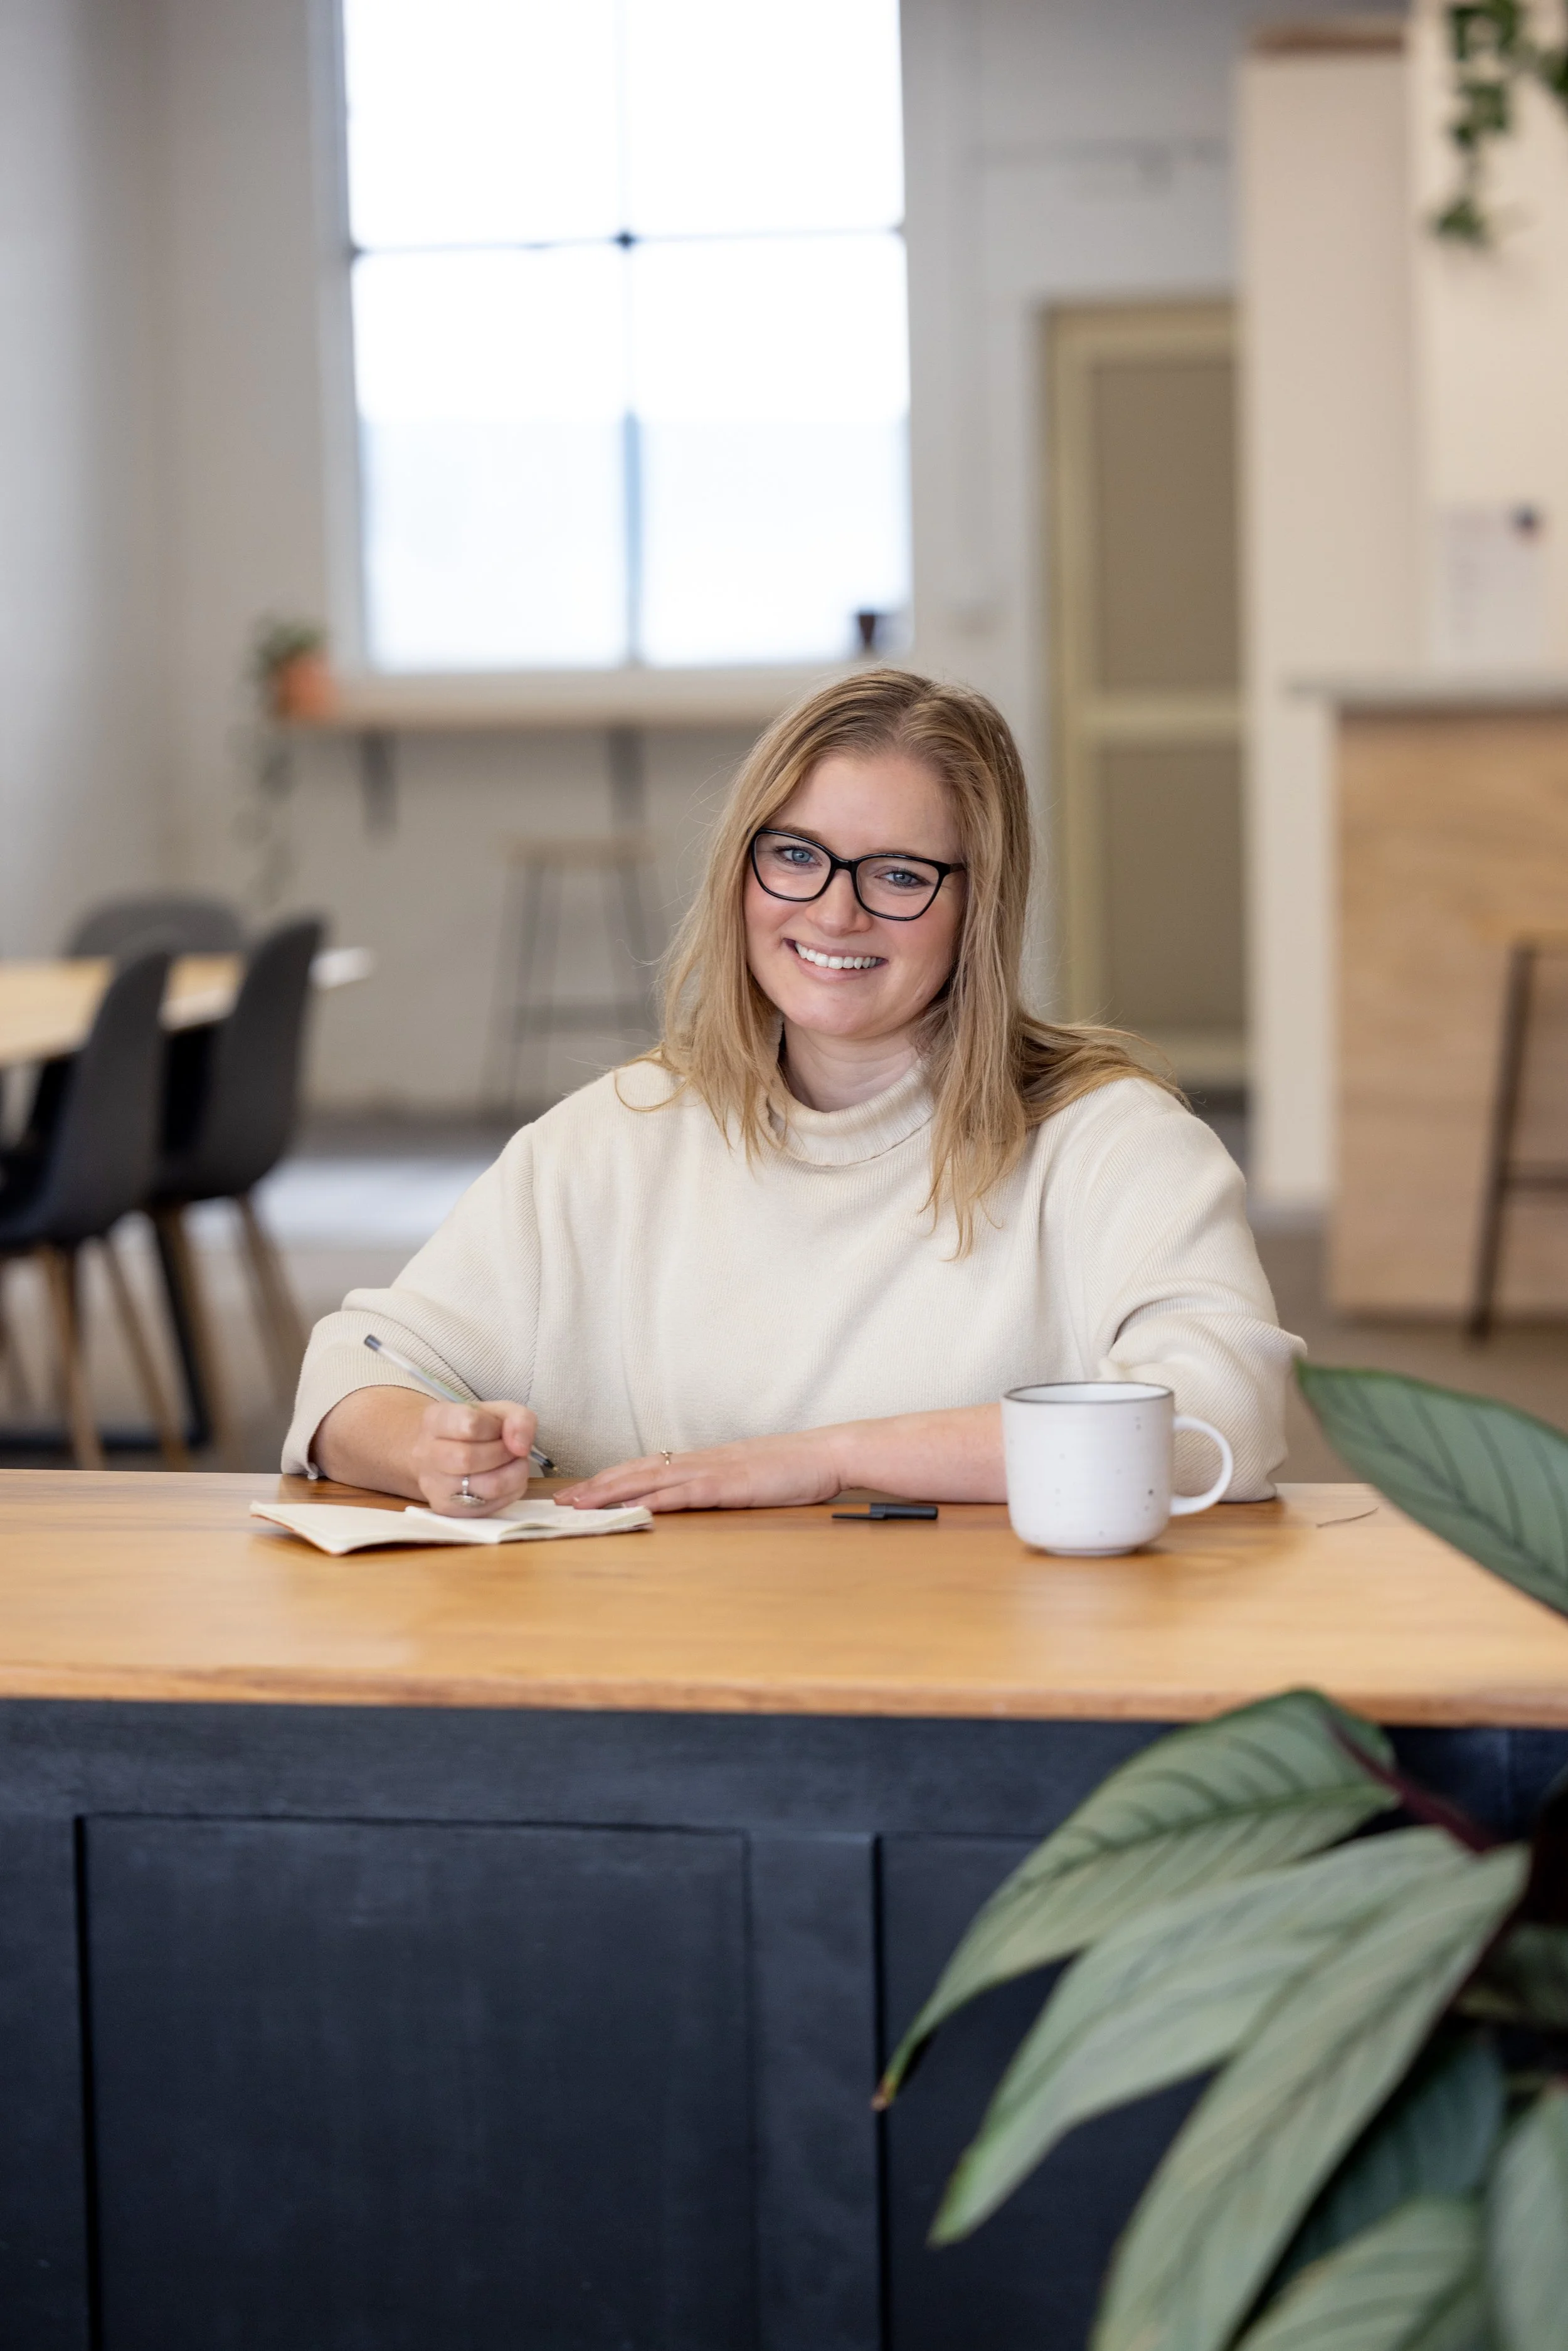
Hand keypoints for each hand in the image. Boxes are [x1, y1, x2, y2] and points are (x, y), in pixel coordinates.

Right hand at [410, 1399, 537, 1515]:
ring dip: (512, 1474)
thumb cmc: (475, 1429)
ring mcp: (433, 1486)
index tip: (502, 1429)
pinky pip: (489, 1507)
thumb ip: (518, 1419)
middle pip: (470, 1459)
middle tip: (511, 1449)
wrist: (444, 1453)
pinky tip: (504, 1480)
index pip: (469, 1425)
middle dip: (504, 1453)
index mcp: (434, 1420)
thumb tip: (521, 1447)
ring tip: (511, 1464)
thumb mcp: (498, 1412)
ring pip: (485, 1487)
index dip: (496, 1428)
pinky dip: (509, 1493)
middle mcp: (426, 1454)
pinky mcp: (447, 1509)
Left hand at [558, 1428, 846, 1513]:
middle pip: (636, 1471)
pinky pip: (685, 1493)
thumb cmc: (793, 1470)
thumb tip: (693, 1500)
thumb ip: (719, 1487)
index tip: (579, 1492)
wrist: (828, 1453)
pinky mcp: (730, 1485)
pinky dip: (655, 1500)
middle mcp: (700, 1461)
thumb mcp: (747, 1479)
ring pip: (651, 1480)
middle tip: (561, 1501)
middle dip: (596, 1487)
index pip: (645, 1468)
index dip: (609, 1479)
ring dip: (612, 1493)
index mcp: (703, 1461)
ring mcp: (714, 1471)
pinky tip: (633, 1508)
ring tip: (581, 1506)